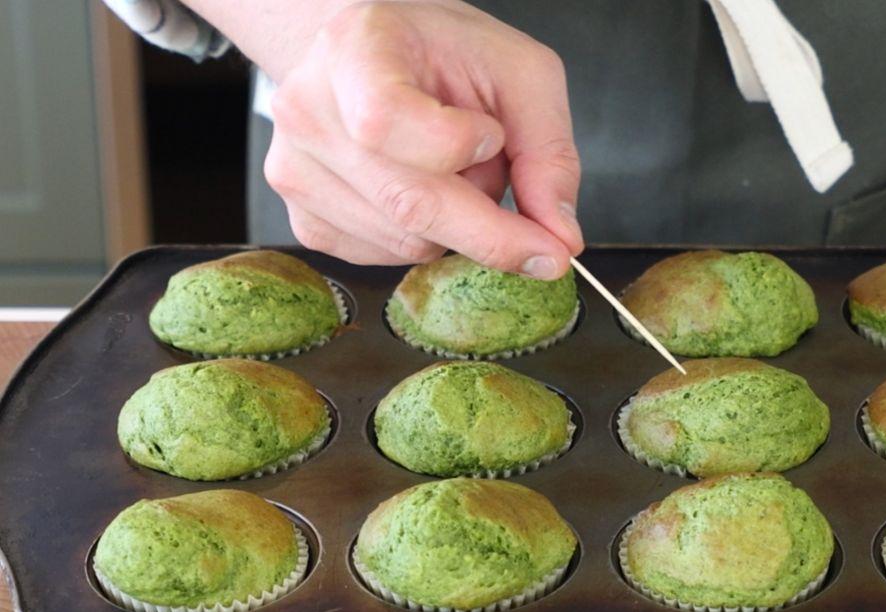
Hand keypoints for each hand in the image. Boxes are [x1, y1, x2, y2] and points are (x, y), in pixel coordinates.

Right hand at [258, 2, 582, 276]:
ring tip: (456, 174)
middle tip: (543, 238)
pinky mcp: (303, 218)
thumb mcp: (520, 76)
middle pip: (407, 203)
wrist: (381, 58)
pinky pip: (386, 257)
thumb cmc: (447, 56)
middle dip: (491, 229)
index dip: (454, 144)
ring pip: (406, 241)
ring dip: (458, 227)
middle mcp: (308, 110)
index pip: (385, 121)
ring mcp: (295, 169)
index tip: (493, 137)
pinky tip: (427, 195)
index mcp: (353, 51)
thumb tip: (560, 238)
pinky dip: (429, 241)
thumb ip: (549, 154)